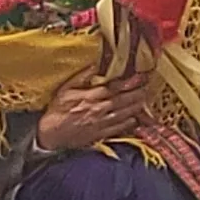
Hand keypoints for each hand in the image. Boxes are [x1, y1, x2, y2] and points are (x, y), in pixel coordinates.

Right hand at [36, 71, 150, 150]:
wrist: (51, 133)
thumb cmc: (57, 109)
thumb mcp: (65, 89)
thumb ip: (81, 77)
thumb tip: (94, 65)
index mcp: (90, 97)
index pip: (113, 88)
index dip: (128, 82)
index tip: (140, 77)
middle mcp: (98, 110)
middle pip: (122, 101)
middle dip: (136, 94)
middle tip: (147, 88)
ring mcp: (101, 123)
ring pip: (123, 114)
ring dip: (136, 107)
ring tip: (145, 100)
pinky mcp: (100, 134)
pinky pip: (118, 128)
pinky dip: (128, 123)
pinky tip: (135, 119)